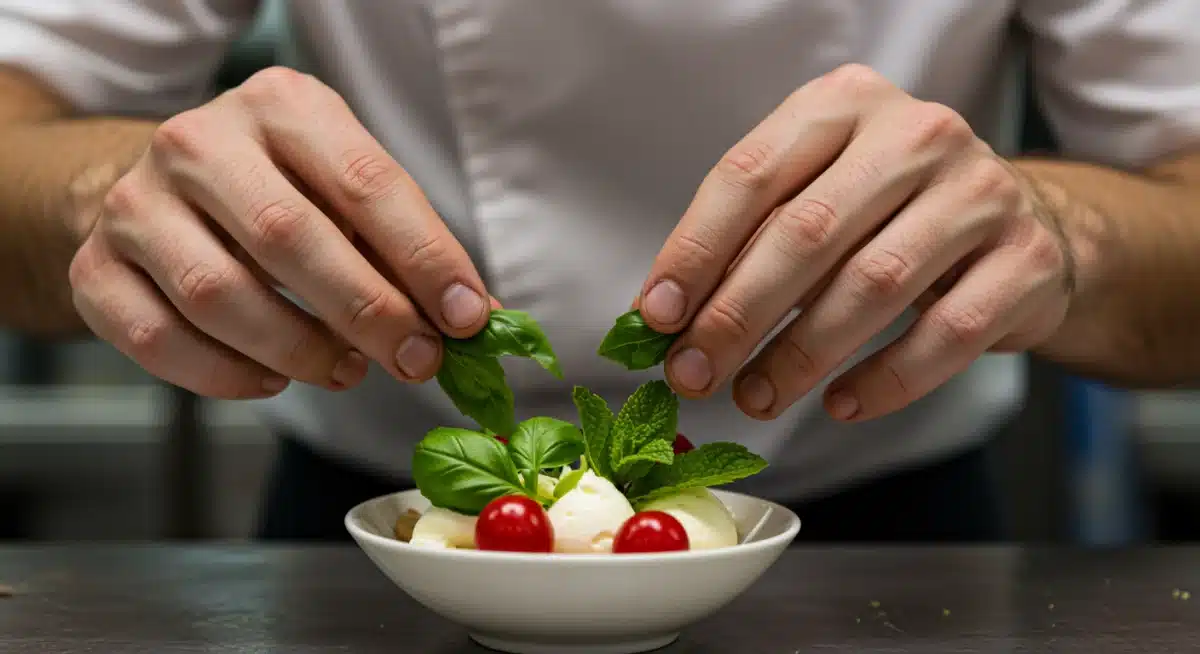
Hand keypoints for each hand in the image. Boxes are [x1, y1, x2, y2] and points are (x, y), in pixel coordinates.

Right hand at [69, 67, 490, 397]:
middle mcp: (199, 143)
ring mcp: (137, 204)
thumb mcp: (345, 191)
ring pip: (220, 295)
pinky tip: (273, 379)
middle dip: (367, 311)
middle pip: (288, 236)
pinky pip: (161, 339)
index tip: (467, 316)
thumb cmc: (279, 190)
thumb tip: (476, 318)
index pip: (363, 181)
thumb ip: (405, 248)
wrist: (162, 189)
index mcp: (281, 106)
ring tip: (348, 369)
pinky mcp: (96, 268)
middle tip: (416, 359)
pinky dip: (227, 375)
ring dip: (300, 351)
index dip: (424, 256)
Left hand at [640, 64, 1072, 421]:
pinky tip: (840, 404)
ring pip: (872, 285)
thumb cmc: (887, 213)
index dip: (694, 251)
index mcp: (844, 104)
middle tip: (695, 374)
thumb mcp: (815, 197)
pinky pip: (946, 334)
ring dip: (800, 356)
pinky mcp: (1025, 259)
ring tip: (755, 398)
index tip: (656, 317)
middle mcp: (915, 134)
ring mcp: (980, 192)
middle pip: (806, 232)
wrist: (1013, 223)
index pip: (750, 175)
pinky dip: (884, 380)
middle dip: (737, 315)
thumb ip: (748, 241)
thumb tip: (666, 317)